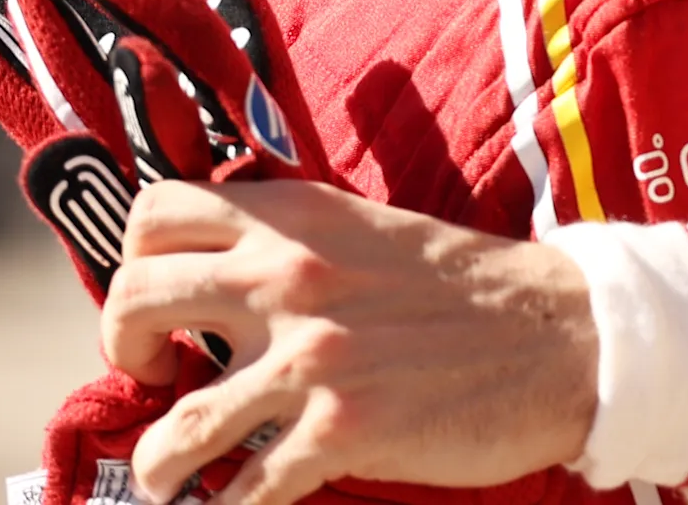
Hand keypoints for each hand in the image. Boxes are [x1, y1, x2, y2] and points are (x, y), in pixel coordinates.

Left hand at [104, 180, 598, 504]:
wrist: (565, 336)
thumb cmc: (466, 289)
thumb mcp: (370, 230)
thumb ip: (294, 241)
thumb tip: (215, 280)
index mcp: (297, 218)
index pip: (156, 212)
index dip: (136, 264)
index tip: (164, 309)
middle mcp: (290, 276)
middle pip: (135, 303)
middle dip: (122, 353)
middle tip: (154, 379)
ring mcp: (313, 358)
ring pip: (175, 428)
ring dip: (161, 464)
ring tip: (173, 476)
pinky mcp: (342, 431)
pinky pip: (242, 491)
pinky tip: (239, 504)